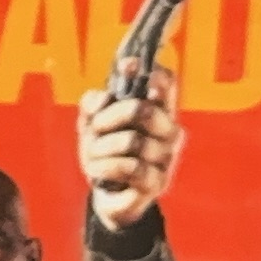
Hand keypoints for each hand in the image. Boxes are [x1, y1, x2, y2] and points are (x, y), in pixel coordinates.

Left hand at [78, 64, 186, 234]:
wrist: (105, 193)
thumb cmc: (104, 151)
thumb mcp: (92, 123)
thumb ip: (93, 103)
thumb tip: (103, 99)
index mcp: (157, 110)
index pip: (167, 82)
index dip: (150, 71)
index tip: (126, 66)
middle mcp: (168, 131)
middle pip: (144, 110)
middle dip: (110, 117)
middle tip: (96, 128)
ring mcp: (165, 158)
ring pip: (132, 141)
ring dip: (101, 147)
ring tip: (94, 155)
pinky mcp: (156, 182)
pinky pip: (130, 168)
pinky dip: (105, 167)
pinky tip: (97, 170)